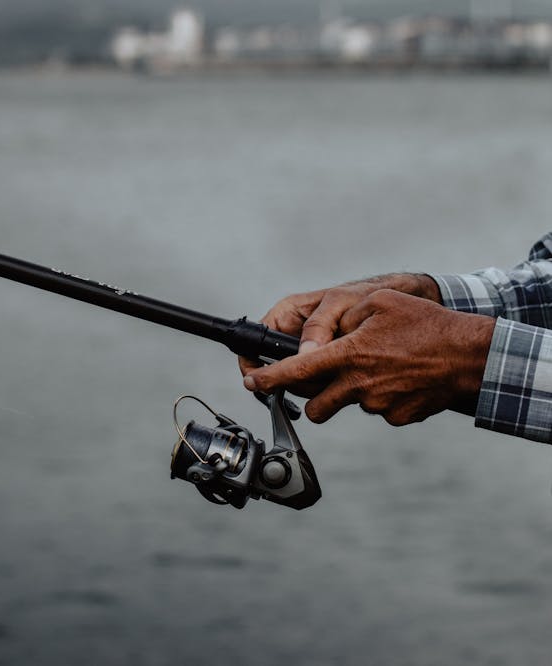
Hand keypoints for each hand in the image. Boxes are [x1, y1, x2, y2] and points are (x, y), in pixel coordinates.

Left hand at [242, 289, 494, 425]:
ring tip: (380, 368)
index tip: (251, 383)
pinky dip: (382, 398)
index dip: (268, 380)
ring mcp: (378, 405)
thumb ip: (342, 320)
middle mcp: (358, 385)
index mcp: (348, 355)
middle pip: (316, 407)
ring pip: (349, 405)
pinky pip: (378, 410)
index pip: (296, 372)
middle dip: (314, 398)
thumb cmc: (425, 323)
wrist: (469, 357)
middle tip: (328, 379)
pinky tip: (400, 378)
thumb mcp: (379, 303)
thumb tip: (318, 343)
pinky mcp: (397, 418)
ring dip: (353, 392)